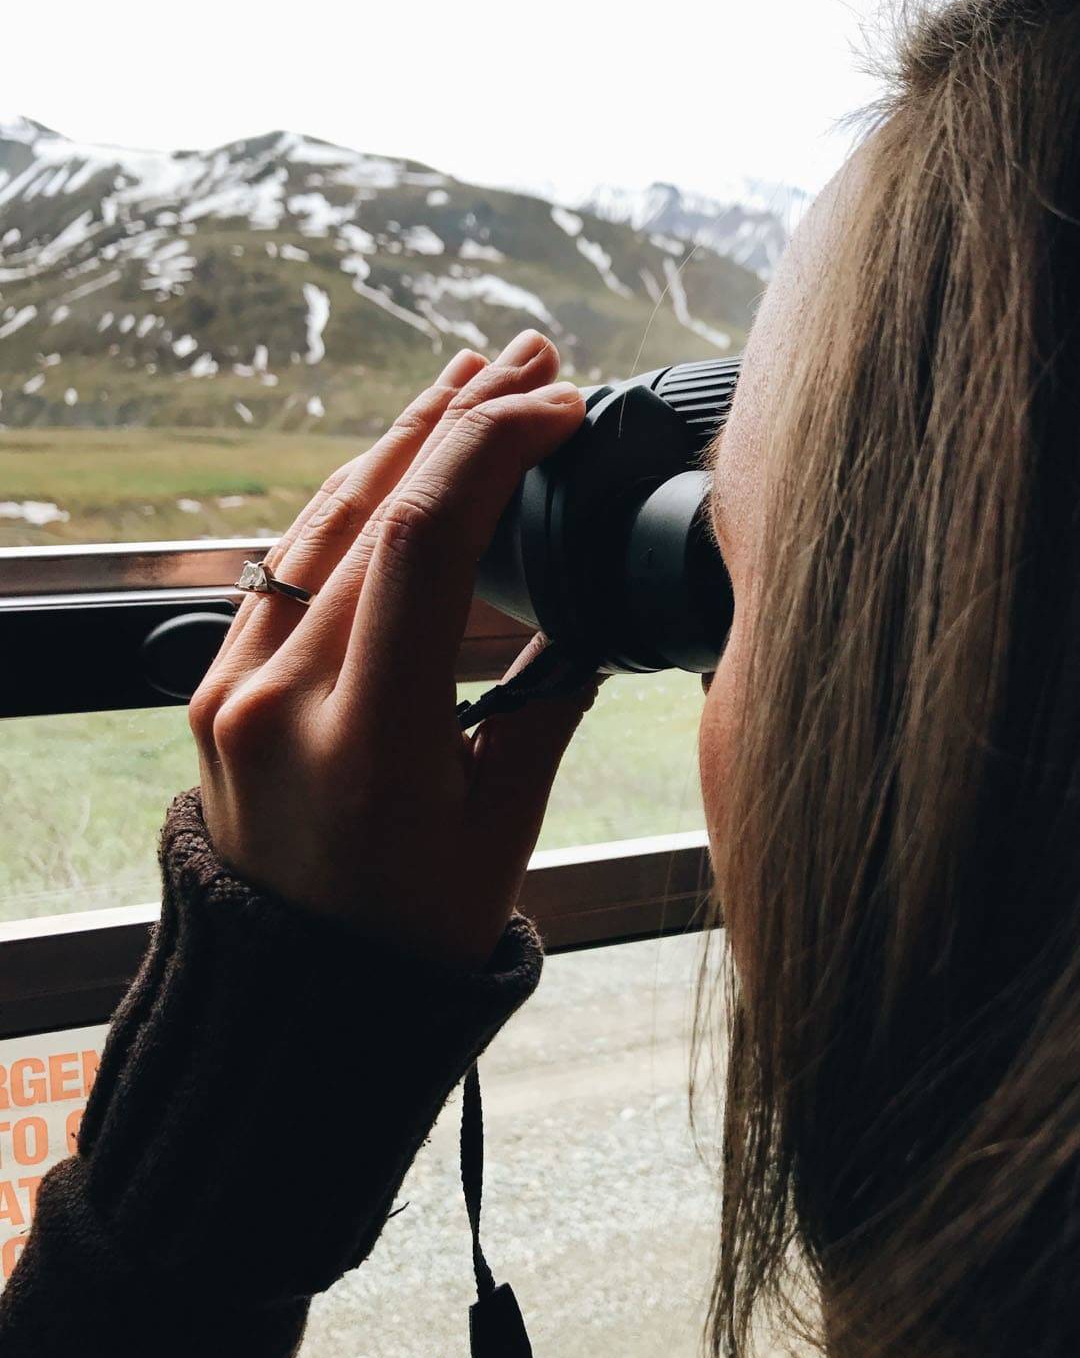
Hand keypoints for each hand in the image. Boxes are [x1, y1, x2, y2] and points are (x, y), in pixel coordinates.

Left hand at [188, 330, 593, 968]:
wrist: (296, 1000)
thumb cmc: (415, 931)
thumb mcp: (505, 824)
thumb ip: (546, 700)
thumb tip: (588, 607)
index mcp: (372, 742)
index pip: (425, 542)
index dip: (494, 449)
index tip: (558, 407)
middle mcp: (283, 702)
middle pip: (371, 510)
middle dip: (458, 419)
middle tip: (528, 357)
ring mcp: (232, 691)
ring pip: (319, 523)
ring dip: (399, 442)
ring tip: (468, 381)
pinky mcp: (213, 688)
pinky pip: (284, 568)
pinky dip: (346, 505)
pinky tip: (393, 461)